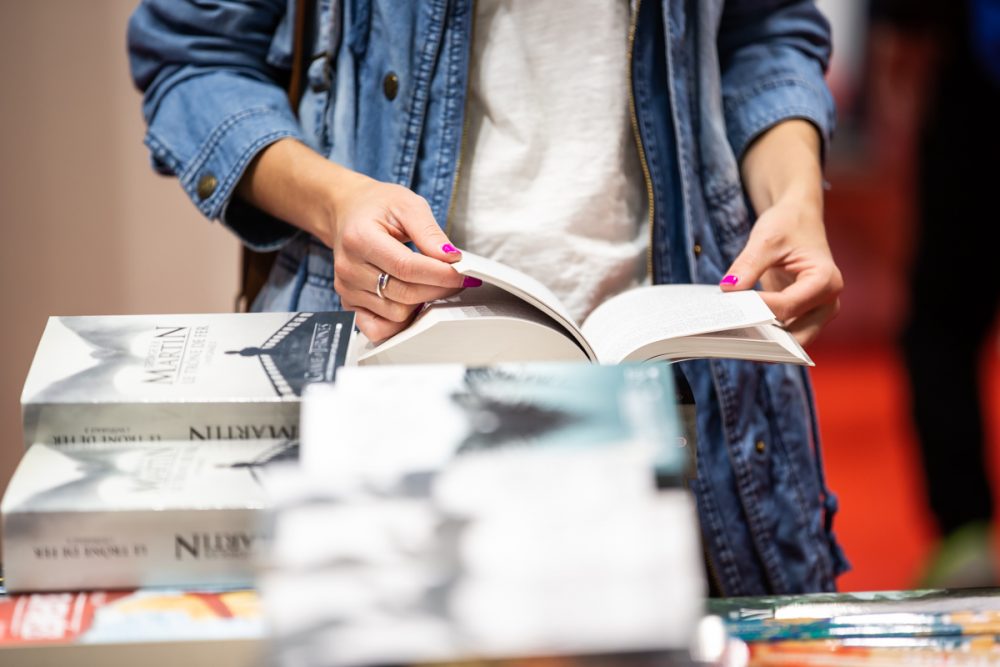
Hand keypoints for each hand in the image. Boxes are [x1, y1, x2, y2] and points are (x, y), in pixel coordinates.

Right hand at [236, 139, 474, 342]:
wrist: (348, 212)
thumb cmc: (377, 206)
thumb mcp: (407, 205)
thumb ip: (430, 232)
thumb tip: (451, 259)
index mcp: (360, 238)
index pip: (406, 267)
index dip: (440, 274)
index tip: (463, 274)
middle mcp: (349, 268)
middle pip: (404, 294)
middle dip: (438, 288)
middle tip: (456, 278)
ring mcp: (347, 289)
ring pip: (396, 313)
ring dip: (422, 303)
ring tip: (432, 284)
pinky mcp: (349, 304)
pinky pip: (379, 327)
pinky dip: (400, 322)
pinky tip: (412, 303)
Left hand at [719, 195, 841, 345]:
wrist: (798, 219)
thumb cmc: (788, 225)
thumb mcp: (766, 239)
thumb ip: (748, 266)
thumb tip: (728, 290)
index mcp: (825, 281)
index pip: (787, 307)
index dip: (757, 310)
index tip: (730, 308)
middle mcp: (828, 302)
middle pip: (795, 336)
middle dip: (764, 339)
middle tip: (729, 337)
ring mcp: (818, 312)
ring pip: (790, 341)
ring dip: (763, 341)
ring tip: (731, 337)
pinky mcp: (804, 315)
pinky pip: (785, 333)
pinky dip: (764, 334)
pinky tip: (739, 331)